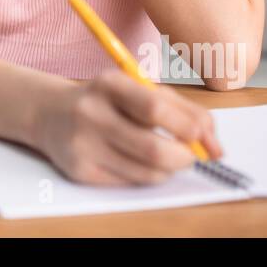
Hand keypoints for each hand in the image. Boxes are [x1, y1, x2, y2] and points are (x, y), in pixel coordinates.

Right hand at [32, 69, 223, 184]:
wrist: (50, 113)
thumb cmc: (107, 100)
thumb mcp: (140, 90)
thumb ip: (183, 110)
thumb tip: (215, 146)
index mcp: (109, 84)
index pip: (155, 109)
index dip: (187, 127)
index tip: (202, 136)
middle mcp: (91, 113)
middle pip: (153, 149)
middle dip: (184, 157)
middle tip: (191, 155)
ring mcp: (82, 144)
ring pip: (146, 172)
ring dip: (168, 170)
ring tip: (167, 158)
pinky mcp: (79, 171)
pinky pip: (129, 182)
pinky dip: (146, 176)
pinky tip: (138, 162)